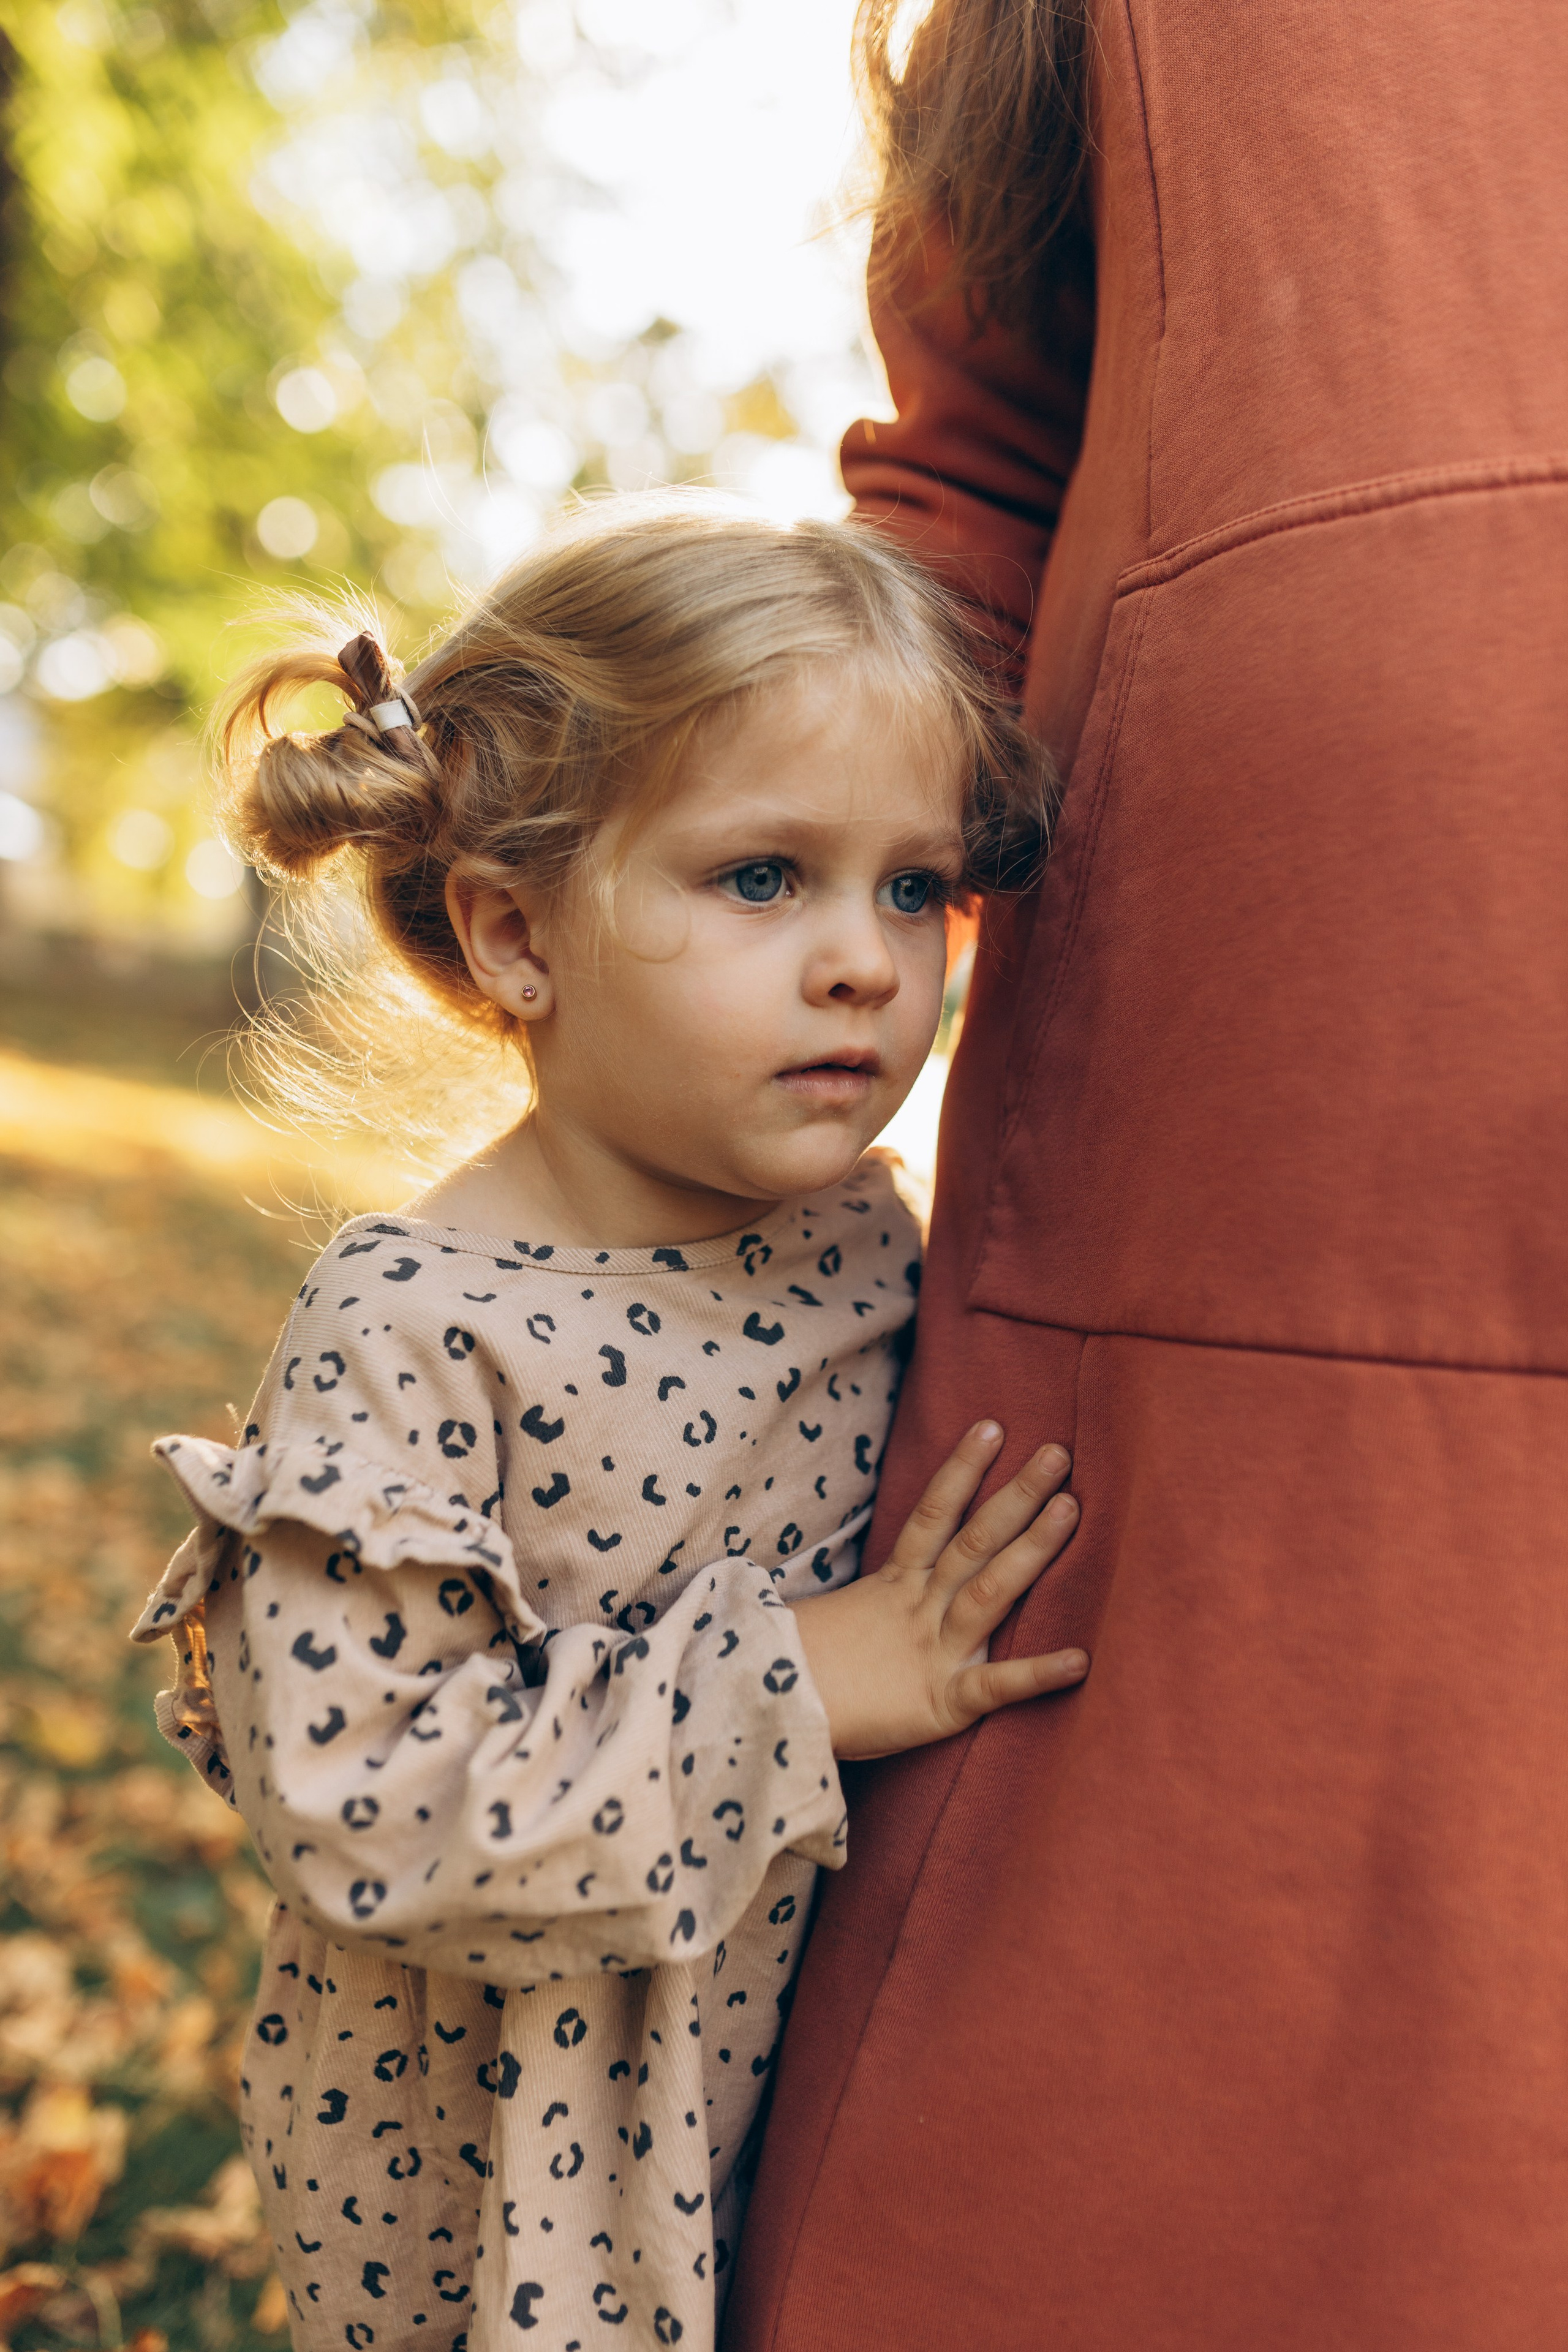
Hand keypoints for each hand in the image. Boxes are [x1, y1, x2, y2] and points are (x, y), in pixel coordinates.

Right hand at [789, 1421, 1087, 1758]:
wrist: (776, 1713)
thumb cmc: (802, 1668)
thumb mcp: (836, 1616)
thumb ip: (868, 1597)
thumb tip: (880, 1580)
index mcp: (893, 1586)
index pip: (932, 1515)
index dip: (962, 1470)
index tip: (992, 1427)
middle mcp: (919, 1608)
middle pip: (973, 1540)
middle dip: (1016, 1496)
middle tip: (1058, 1453)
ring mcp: (933, 1651)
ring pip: (990, 1590)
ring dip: (1033, 1548)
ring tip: (1071, 1509)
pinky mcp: (942, 1703)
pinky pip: (996, 1686)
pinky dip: (1039, 1673)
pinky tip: (1082, 1659)